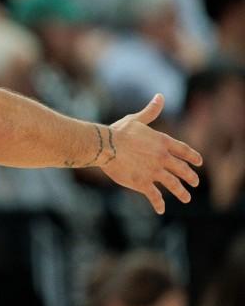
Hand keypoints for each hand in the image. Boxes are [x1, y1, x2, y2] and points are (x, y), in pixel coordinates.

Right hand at [100, 94, 202, 213]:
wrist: (106, 146)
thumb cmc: (118, 131)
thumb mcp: (137, 119)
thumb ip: (151, 111)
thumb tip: (160, 96)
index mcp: (163, 142)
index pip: (184, 150)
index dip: (193, 157)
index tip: (199, 162)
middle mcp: (163, 158)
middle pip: (182, 169)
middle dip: (190, 177)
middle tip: (195, 182)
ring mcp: (154, 172)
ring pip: (174, 184)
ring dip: (181, 192)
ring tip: (186, 197)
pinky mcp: (143, 183)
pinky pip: (154, 196)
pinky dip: (158, 203)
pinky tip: (161, 209)